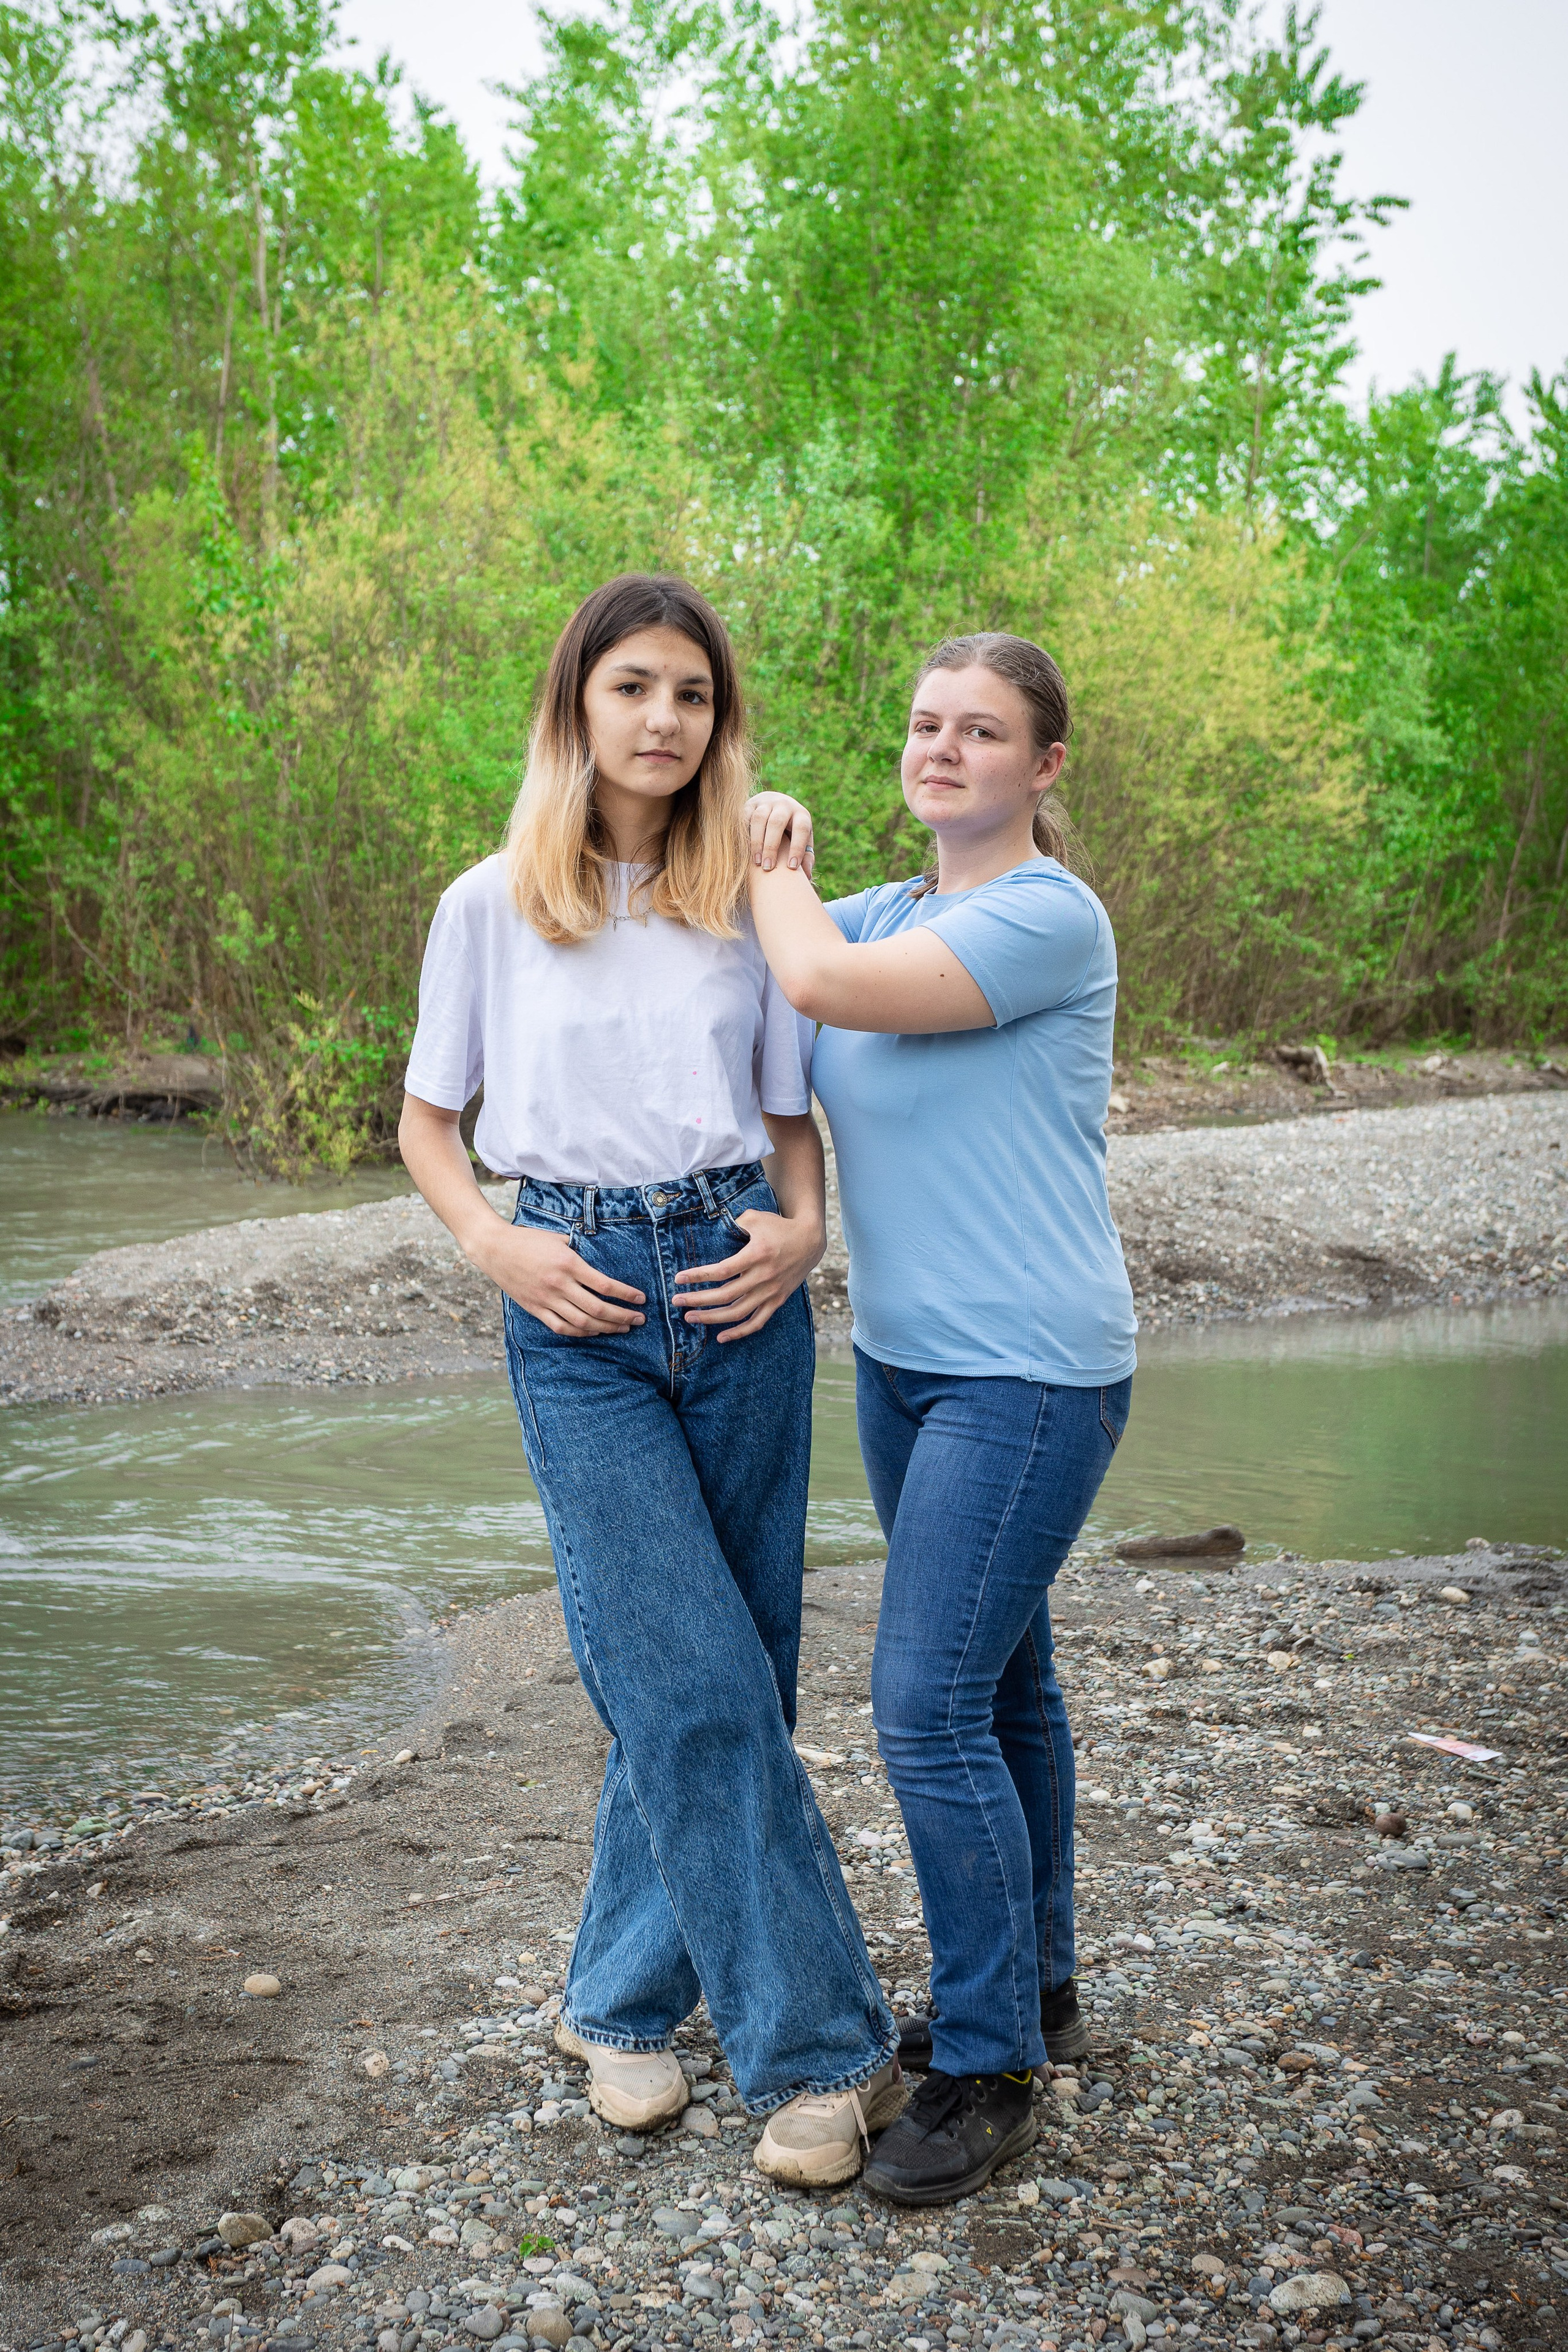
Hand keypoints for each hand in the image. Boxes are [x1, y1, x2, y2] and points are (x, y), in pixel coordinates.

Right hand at [476, 1221, 645, 1337]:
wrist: (494, 1249)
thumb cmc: (528, 1240)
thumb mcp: (559, 1238)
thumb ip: (581, 1249)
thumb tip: (603, 1259)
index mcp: (568, 1264)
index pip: (604, 1285)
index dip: (626, 1295)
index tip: (641, 1299)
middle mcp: (559, 1284)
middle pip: (597, 1309)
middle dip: (622, 1316)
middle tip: (639, 1319)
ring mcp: (546, 1299)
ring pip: (582, 1323)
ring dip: (606, 1328)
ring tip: (622, 1328)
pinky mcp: (535, 1309)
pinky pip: (562, 1327)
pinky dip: (581, 1333)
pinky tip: (595, 1331)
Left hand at [671, 1210, 823, 1340]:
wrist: (810, 1241)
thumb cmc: (779, 1227)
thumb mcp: (756, 1218)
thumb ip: (733, 1224)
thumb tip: (712, 1231)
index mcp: (757, 1254)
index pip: (721, 1271)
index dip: (698, 1276)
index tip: (679, 1279)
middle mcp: (764, 1276)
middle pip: (725, 1295)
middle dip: (697, 1300)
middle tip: (677, 1301)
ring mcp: (771, 1291)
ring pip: (738, 1312)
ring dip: (712, 1318)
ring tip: (690, 1317)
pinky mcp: (777, 1300)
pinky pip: (757, 1322)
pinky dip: (739, 1332)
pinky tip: (721, 1337)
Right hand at [746, 791, 815, 874]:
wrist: (776, 802)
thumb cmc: (792, 829)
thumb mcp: (803, 839)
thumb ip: (806, 856)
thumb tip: (807, 875)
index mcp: (801, 814)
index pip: (800, 829)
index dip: (797, 848)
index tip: (791, 867)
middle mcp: (784, 805)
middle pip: (776, 823)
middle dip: (771, 846)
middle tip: (768, 868)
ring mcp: (766, 802)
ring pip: (759, 819)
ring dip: (756, 842)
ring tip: (756, 862)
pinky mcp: (751, 803)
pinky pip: (744, 816)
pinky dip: (743, 832)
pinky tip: (743, 849)